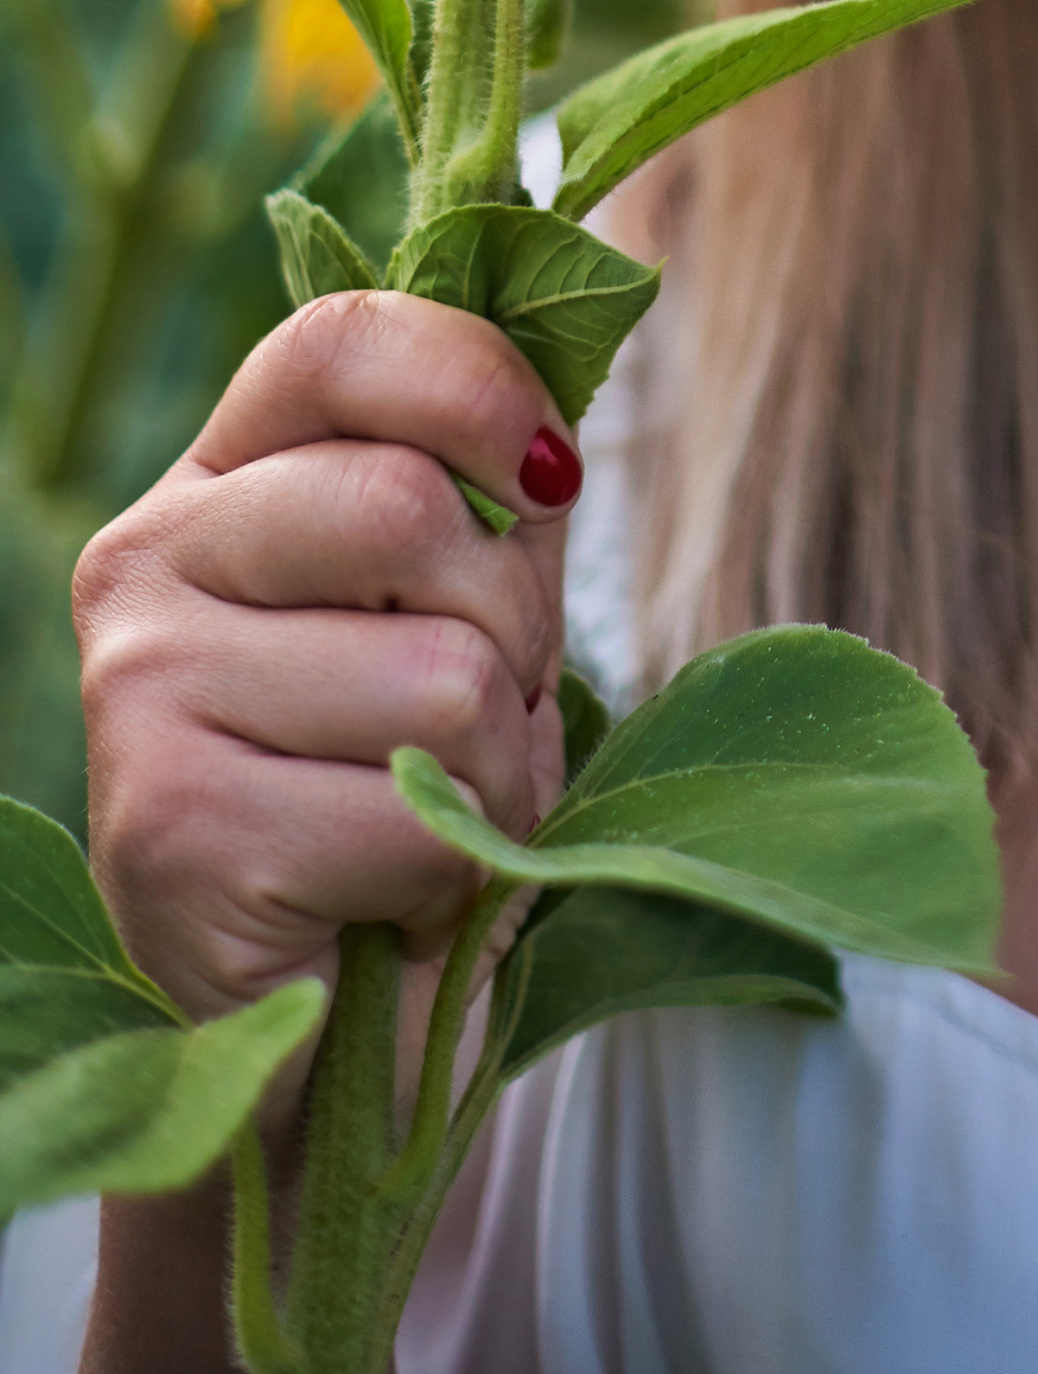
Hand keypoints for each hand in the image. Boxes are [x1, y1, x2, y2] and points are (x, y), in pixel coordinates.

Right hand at [73, 290, 579, 1028]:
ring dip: (490, 769)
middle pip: (408, 508)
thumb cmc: (408, 792)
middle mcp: (148, 563)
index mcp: (220, 479)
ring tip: (429, 813)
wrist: (328, 1033)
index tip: (550, 473)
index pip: (341, 340)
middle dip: (510, 630)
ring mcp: (138, 693)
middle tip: (475, 715)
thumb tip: (563, 391)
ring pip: (437, 672)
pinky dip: (447, 869)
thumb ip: (494, 492)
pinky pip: (411, 814)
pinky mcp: (169, 830)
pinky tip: (385, 896)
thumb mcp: (463, 607)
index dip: (477, 381)